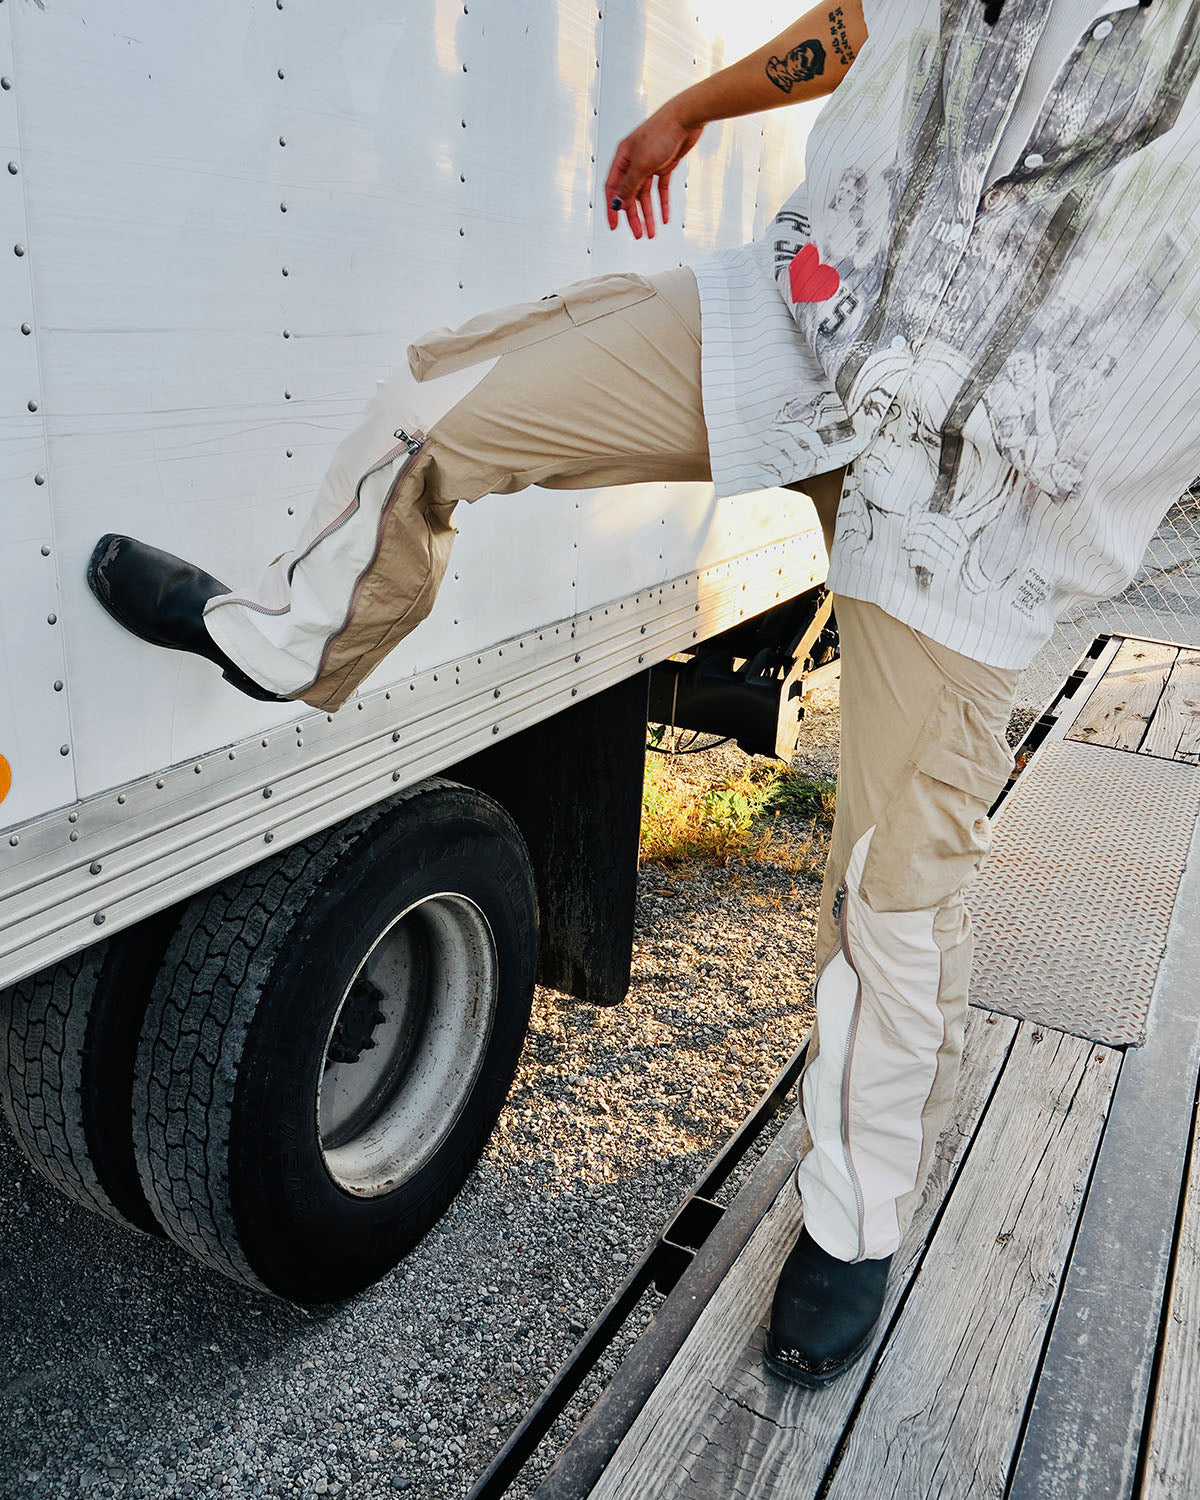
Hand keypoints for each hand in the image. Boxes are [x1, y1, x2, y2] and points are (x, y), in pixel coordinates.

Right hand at [604, 101, 702, 239]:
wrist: (686, 118)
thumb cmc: (661, 132)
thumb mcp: (642, 164)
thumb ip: (629, 186)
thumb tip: (617, 204)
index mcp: (623, 158)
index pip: (613, 188)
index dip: (612, 209)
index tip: (614, 226)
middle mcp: (634, 162)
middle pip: (630, 195)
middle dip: (634, 216)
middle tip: (638, 234)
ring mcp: (649, 164)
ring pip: (646, 195)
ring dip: (648, 214)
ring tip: (651, 232)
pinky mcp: (665, 165)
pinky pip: (661, 189)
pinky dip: (662, 203)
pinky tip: (664, 218)